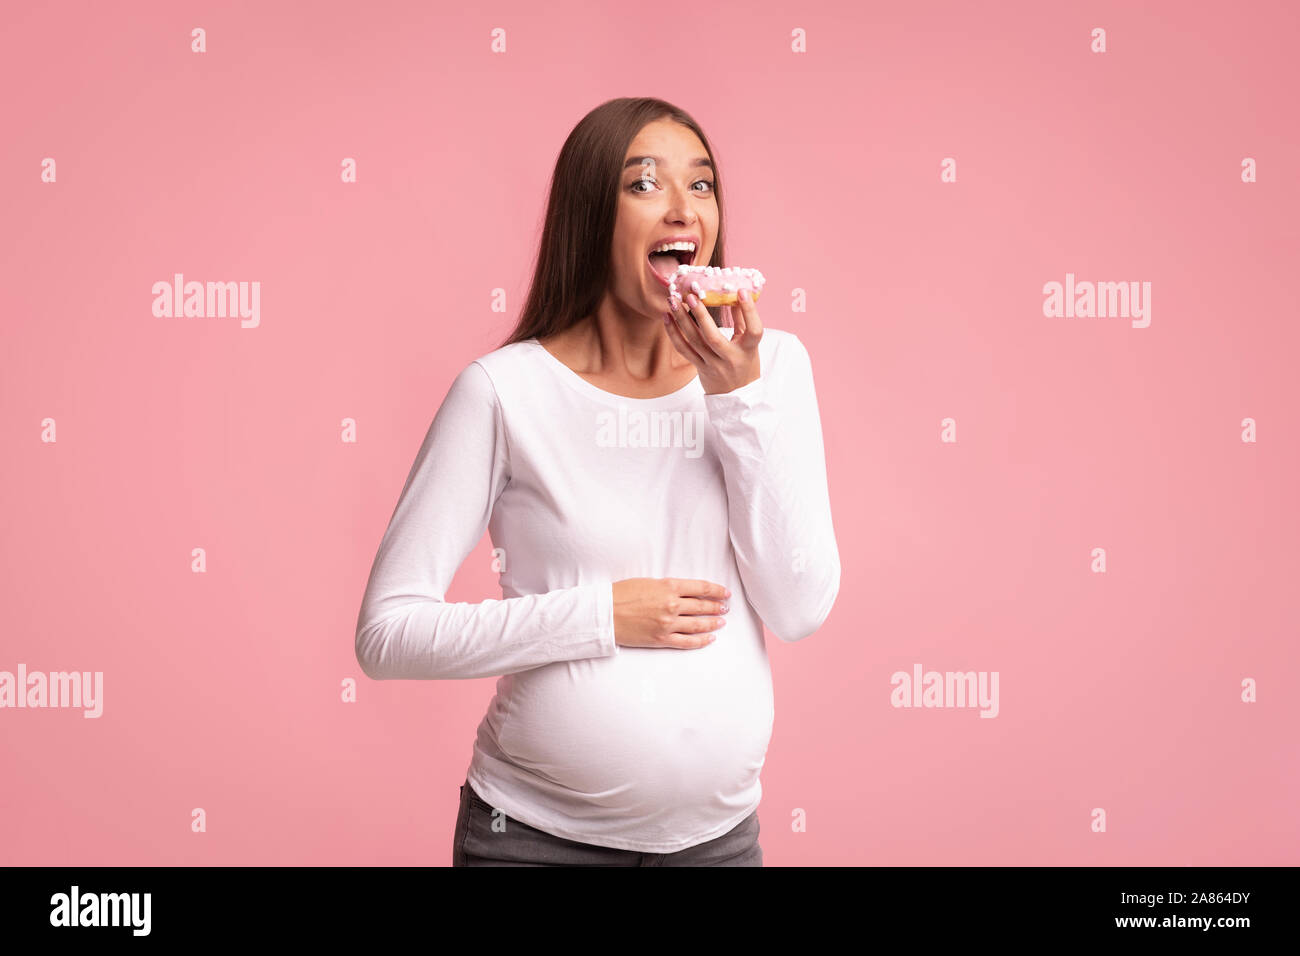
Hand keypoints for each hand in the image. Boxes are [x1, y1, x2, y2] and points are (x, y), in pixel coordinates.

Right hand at [611, 578, 730, 648]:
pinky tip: (710, 638)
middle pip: (702, 606)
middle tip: (725, 607)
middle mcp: (672, 605)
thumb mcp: (648, 582)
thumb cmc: (622, 594)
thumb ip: (668, 587)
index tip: (725, 593)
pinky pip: (687, 642)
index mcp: (668, 586)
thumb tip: (685, 593)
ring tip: (721, 622)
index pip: (701, 587)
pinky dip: (701, 640)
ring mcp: (668, 623)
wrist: (605, 613)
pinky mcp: (662, 639)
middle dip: (717, 607)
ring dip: (713, 623)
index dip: (716, 590)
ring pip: (698, 624)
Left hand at [663, 287, 762, 394]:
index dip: (749, 311)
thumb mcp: (750, 345)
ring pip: (694, 341)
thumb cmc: (745, 365)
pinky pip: (683, 350)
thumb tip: (736, 294)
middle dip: (701, 315)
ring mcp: (713, 364)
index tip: (741, 291)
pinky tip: (667, 318)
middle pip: (713, 337)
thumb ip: (742, 320)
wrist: (736, 396)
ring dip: (681, 320)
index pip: (753, 330)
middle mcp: (730, 358)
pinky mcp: (699, 368)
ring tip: (673, 301)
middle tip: (691, 296)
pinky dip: (673, 333)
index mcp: (748, 350)